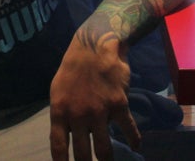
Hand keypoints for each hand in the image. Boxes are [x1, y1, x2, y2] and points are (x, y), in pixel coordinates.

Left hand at [48, 34, 138, 159]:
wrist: (96, 45)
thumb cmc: (74, 68)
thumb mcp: (58, 90)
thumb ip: (63, 114)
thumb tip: (69, 135)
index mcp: (59, 111)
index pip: (58, 146)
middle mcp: (78, 115)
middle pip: (82, 154)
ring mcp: (99, 111)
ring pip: (104, 149)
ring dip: (107, 160)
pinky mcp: (119, 105)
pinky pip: (128, 129)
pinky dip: (133, 139)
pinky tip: (136, 146)